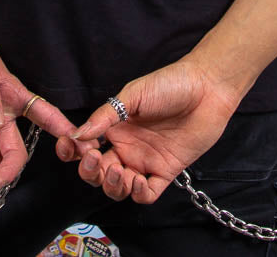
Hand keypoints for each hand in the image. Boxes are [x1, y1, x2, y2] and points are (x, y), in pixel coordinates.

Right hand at [55, 56, 238, 203]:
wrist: (206, 87)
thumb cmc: (170, 83)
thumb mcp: (133, 94)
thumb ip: (106, 116)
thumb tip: (78, 134)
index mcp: (116, 127)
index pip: (87, 147)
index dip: (75, 152)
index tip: (70, 148)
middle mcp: (127, 147)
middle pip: (99, 172)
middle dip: (90, 172)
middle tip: (96, 159)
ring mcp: (146, 160)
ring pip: (119, 187)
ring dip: (112, 186)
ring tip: (118, 171)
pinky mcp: (166, 171)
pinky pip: (147, 193)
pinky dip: (137, 193)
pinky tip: (137, 179)